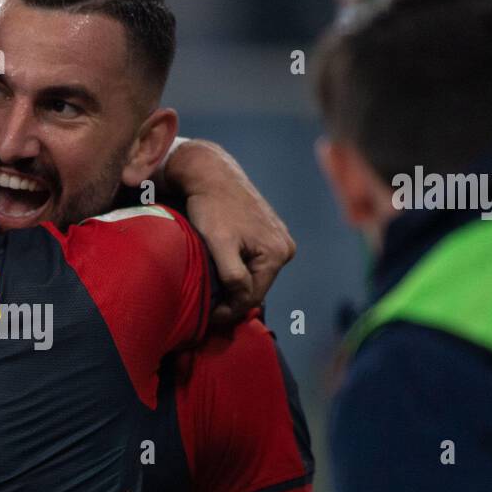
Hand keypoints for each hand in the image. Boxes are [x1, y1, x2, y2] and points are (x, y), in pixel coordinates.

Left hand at [165, 140, 295, 322]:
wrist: (212, 174)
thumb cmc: (212, 207)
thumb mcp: (219, 245)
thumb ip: (233, 275)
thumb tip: (241, 300)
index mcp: (276, 253)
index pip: (252, 297)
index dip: (228, 312)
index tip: (206, 317)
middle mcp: (285, 248)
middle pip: (257, 287)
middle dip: (233, 299)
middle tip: (207, 305)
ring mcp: (280, 240)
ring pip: (256, 276)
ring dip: (236, 284)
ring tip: (213, 288)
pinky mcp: (271, 233)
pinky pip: (255, 261)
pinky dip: (240, 268)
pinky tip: (222, 268)